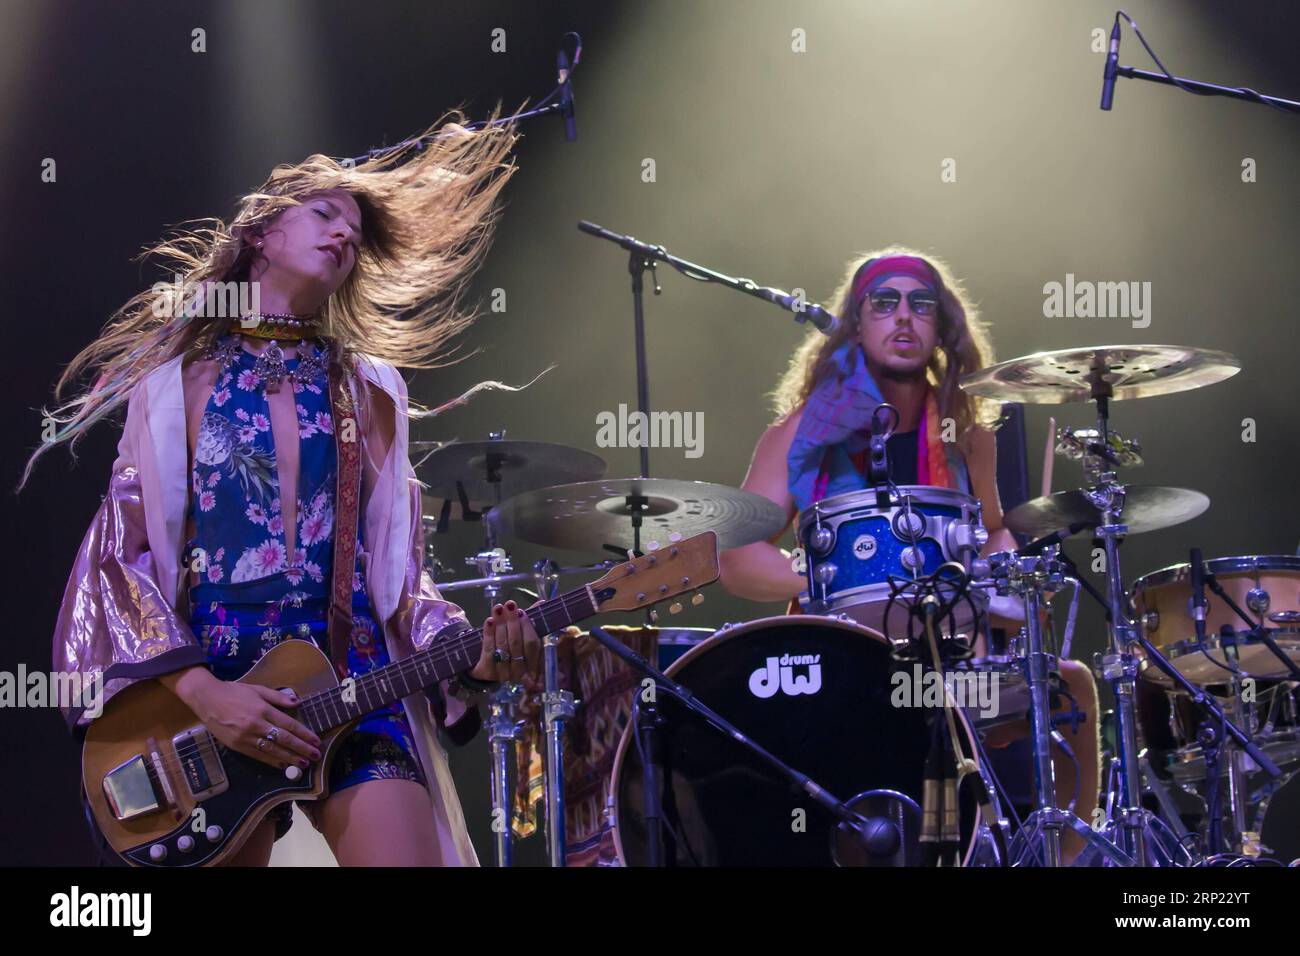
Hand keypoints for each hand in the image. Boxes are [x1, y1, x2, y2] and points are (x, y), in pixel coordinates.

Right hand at [190, 679, 322, 770]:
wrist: (206, 699)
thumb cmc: (234, 691)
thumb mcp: (258, 689)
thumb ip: (278, 696)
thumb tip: (298, 702)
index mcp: (263, 709)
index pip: (288, 724)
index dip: (304, 734)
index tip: (316, 741)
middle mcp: (256, 725)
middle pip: (283, 739)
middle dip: (301, 748)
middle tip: (316, 755)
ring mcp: (245, 737)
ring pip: (272, 750)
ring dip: (289, 758)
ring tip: (303, 763)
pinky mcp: (236, 746)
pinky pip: (257, 755)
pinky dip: (271, 761)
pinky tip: (282, 765)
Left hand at [470, 600, 540, 682]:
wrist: (489, 674)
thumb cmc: (512, 652)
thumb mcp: (523, 639)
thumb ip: (530, 623)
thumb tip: (540, 602)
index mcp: (533, 665)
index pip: (532, 644)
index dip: (527, 627)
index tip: (521, 612)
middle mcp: (519, 672)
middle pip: (516, 644)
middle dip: (512, 622)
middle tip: (509, 605)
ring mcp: (502, 674)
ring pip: (502, 646)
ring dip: (500, 625)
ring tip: (498, 608)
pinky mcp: (487, 672)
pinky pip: (488, 650)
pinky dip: (488, 634)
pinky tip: (489, 621)